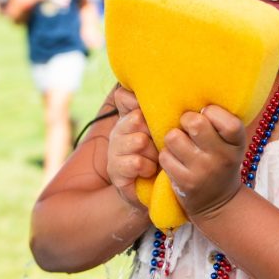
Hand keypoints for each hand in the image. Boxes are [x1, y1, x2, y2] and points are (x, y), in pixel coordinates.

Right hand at [107, 87, 158, 210]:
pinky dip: (147, 167)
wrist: (156, 189)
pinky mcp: (115, 170)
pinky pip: (137, 162)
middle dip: (154, 132)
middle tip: (159, 143)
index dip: (138, 103)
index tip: (150, 115)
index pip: (124, 97)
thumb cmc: (163, 154)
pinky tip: (149, 171)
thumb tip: (155, 89)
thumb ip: (160, 109)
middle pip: (136, 118)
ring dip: (153, 152)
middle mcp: (118, 130)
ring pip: (139, 140)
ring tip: (155, 159)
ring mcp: (114, 150)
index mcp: (129, 116)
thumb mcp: (165, 129)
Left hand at [159, 106, 245, 220]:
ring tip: (180, 144)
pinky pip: (165, 156)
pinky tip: (176, 160)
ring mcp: (203, 171)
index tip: (207, 115)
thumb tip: (193, 89)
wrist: (218, 202)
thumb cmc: (221, 161)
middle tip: (188, 127)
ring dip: (173, 138)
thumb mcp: (230, 143)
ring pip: (173, 137)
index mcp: (237, 143)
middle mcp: (223, 157)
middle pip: (194, 123)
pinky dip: (167, 155)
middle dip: (186, 120)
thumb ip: (219, 122)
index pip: (227, 120)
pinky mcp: (185, 182)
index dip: (212, 112)